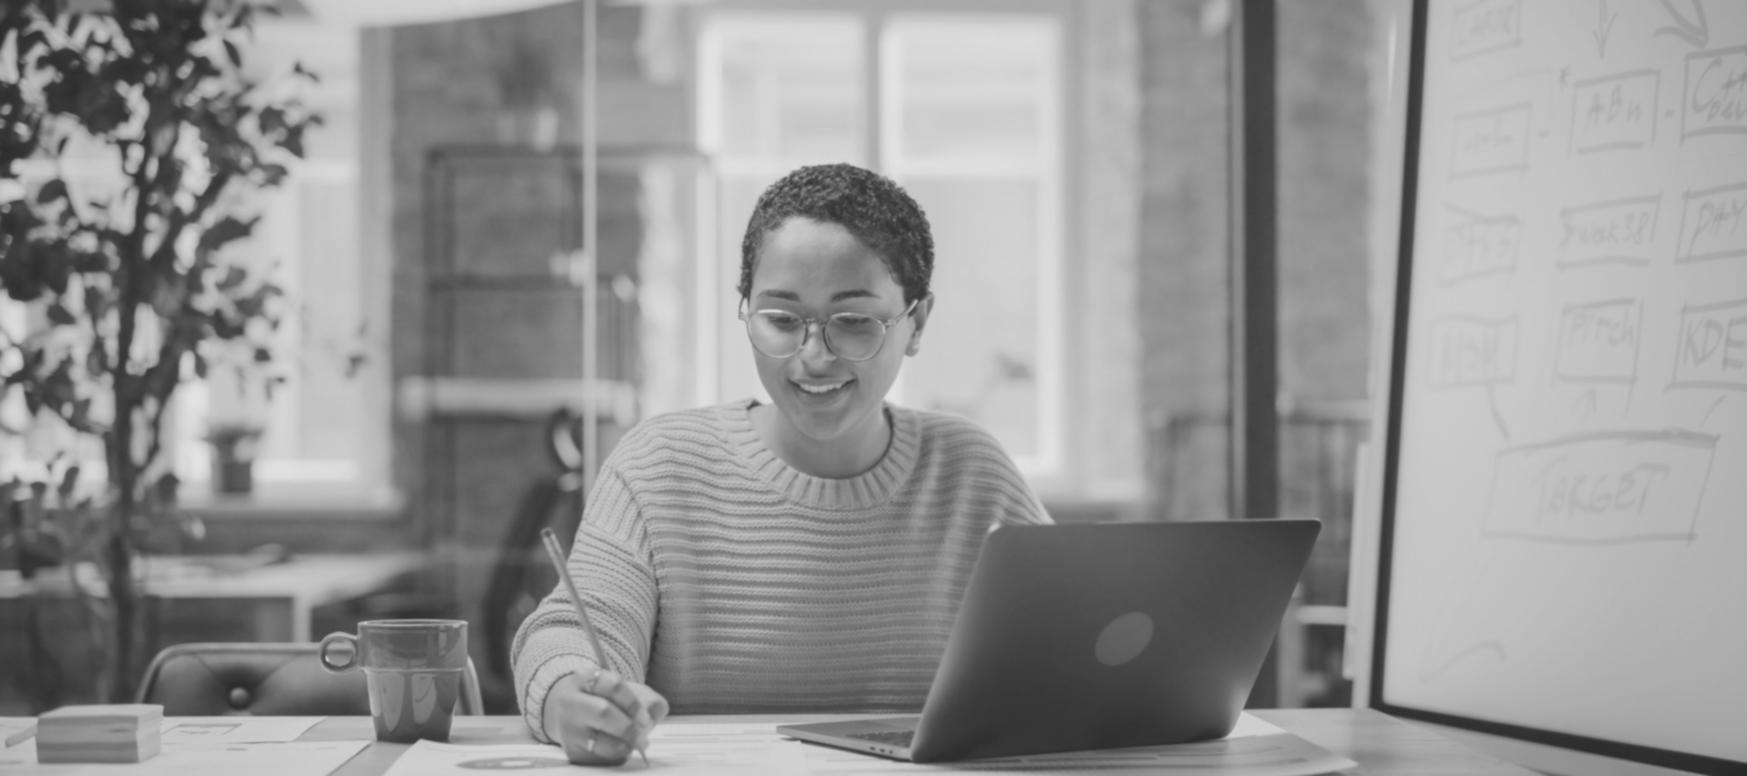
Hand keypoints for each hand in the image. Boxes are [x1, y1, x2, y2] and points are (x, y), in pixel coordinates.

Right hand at [544, 666, 669, 765]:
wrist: (569, 712)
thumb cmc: (603, 699)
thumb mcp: (623, 689)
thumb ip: (646, 698)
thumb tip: (653, 713)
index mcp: (585, 678)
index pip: (614, 686)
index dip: (634, 704)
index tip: (645, 716)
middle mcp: (571, 701)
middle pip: (604, 712)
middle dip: (629, 725)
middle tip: (642, 730)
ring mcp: (569, 727)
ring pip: (600, 739)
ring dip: (625, 743)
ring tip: (635, 741)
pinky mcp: (572, 751)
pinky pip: (600, 757)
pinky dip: (617, 754)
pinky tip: (622, 747)